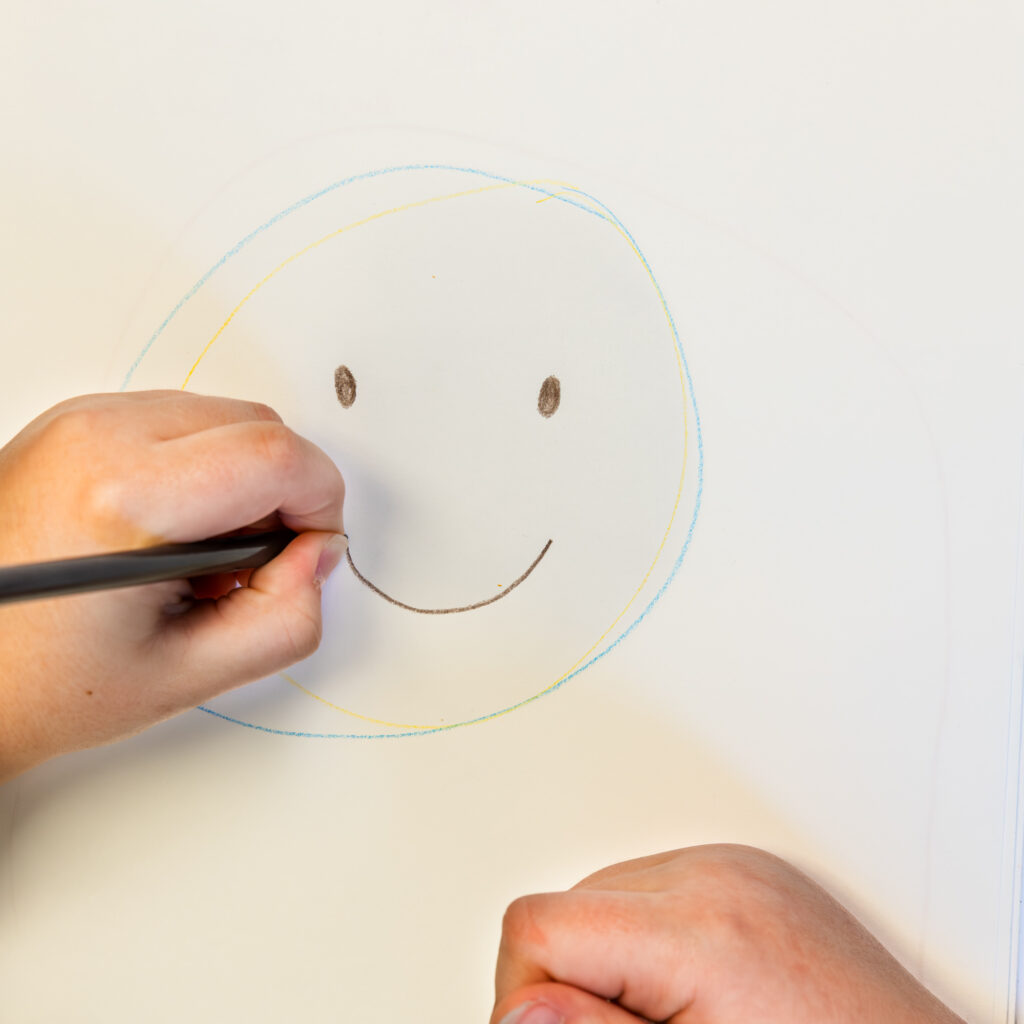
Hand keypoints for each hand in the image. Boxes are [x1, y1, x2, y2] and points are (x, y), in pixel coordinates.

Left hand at [0, 391, 345, 779]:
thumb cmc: (38, 683)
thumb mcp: (186, 676)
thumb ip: (284, 620)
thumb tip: (316, 557)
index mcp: (122, 498)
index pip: (279, 456)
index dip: (320, 506)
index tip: (308, 553)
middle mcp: (97, 436)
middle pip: (261, 426)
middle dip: (284, 495)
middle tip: (250, 567)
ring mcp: (81, 420)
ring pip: (228, 418)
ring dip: (245, 483)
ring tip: (201, 557)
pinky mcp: (78, 421)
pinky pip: (185, 421)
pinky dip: (206, 471)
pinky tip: (172, 532)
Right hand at [491, 844, 962, 1023]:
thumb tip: (519, 1010)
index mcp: (702, 926)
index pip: (539, 924)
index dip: (525, 995)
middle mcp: (719, 875)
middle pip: (568, 907)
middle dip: (572, 981)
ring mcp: (739, 867)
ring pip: (605, 896)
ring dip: (609, 960)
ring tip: (666, 1017)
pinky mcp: (750, 872)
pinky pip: (654, 889)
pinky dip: (650, 941)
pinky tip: (689, 991)